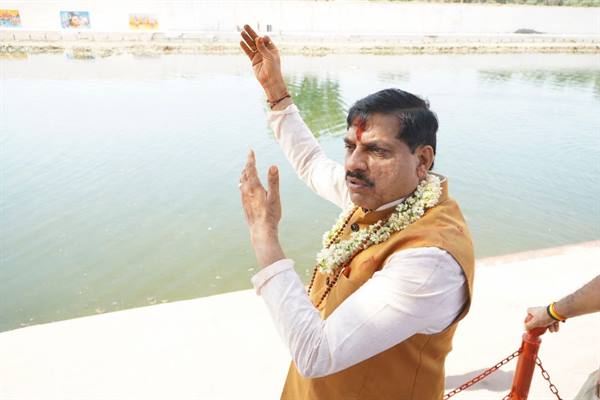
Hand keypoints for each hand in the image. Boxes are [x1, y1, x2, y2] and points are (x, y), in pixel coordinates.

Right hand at [239, 25, 287, 100]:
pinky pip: (248, 52)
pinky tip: (241, 42)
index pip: (265, 39)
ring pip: (251, 45)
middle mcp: (265, 50)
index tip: (261, 39)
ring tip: (241, 32)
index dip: (262, 38)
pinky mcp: (254, 60)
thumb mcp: (269, 56)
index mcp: (272, 48)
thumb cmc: (273, 68)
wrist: (270, 80)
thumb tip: (258, 37)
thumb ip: (263, 47)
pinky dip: (245, 47)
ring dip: (246, 39)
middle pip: (257, 40)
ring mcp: (259, 55)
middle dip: (251, 33)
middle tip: (245, 26)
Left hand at [239, 150, 284, 267]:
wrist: (261, 230)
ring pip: (242, 181)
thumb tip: (273, 166)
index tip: (251, 150)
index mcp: (254, 186)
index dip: (251, 158)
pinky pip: (241, 189)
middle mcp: (246, 191)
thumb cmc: (270, 214)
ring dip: (244, 173)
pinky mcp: (244, 204)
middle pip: (245, 173)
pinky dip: (243, 182)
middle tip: (250, 158)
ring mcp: (244, 198)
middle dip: (248, 165)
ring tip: (246, 169)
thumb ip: (273, 181)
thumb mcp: (275, 197)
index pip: (251, 168)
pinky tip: (244, 186)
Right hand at [524, 306, 559, 332]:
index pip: (528, 312)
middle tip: (542, 329)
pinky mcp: (553, 313)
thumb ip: (528, 326)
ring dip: (549, 326)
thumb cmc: (543, 316)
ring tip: (552, 330)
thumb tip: (525, 328)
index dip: (529, 317)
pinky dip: (554, 325)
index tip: (530, 322)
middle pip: (538, 318)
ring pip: (546, 320)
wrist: (556, 313)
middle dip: (542, 325)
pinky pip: (552, 320)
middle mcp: (539, 309)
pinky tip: (555, 329)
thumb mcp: (534, 323)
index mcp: (533, 310)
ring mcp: (547, 311)